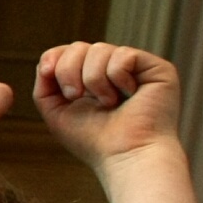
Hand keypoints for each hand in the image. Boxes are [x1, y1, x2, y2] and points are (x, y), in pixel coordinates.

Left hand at [35, 42, 181, 170]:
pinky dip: (117, 77)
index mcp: (93, 78)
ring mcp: (137, 68)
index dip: (55, 58)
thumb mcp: (56, 111)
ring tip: (108, 103)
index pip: (68, 51)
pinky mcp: (157, 68)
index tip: (51, 77)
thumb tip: (47, 60)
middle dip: (69, 71)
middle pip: (79, 47)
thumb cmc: (93, 140)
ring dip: (94, 80)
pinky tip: (129, 96)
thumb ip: (45, 84)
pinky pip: (123, 54)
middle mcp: (115, 70)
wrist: (125, 156)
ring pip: (99, 49)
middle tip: (77, 96)